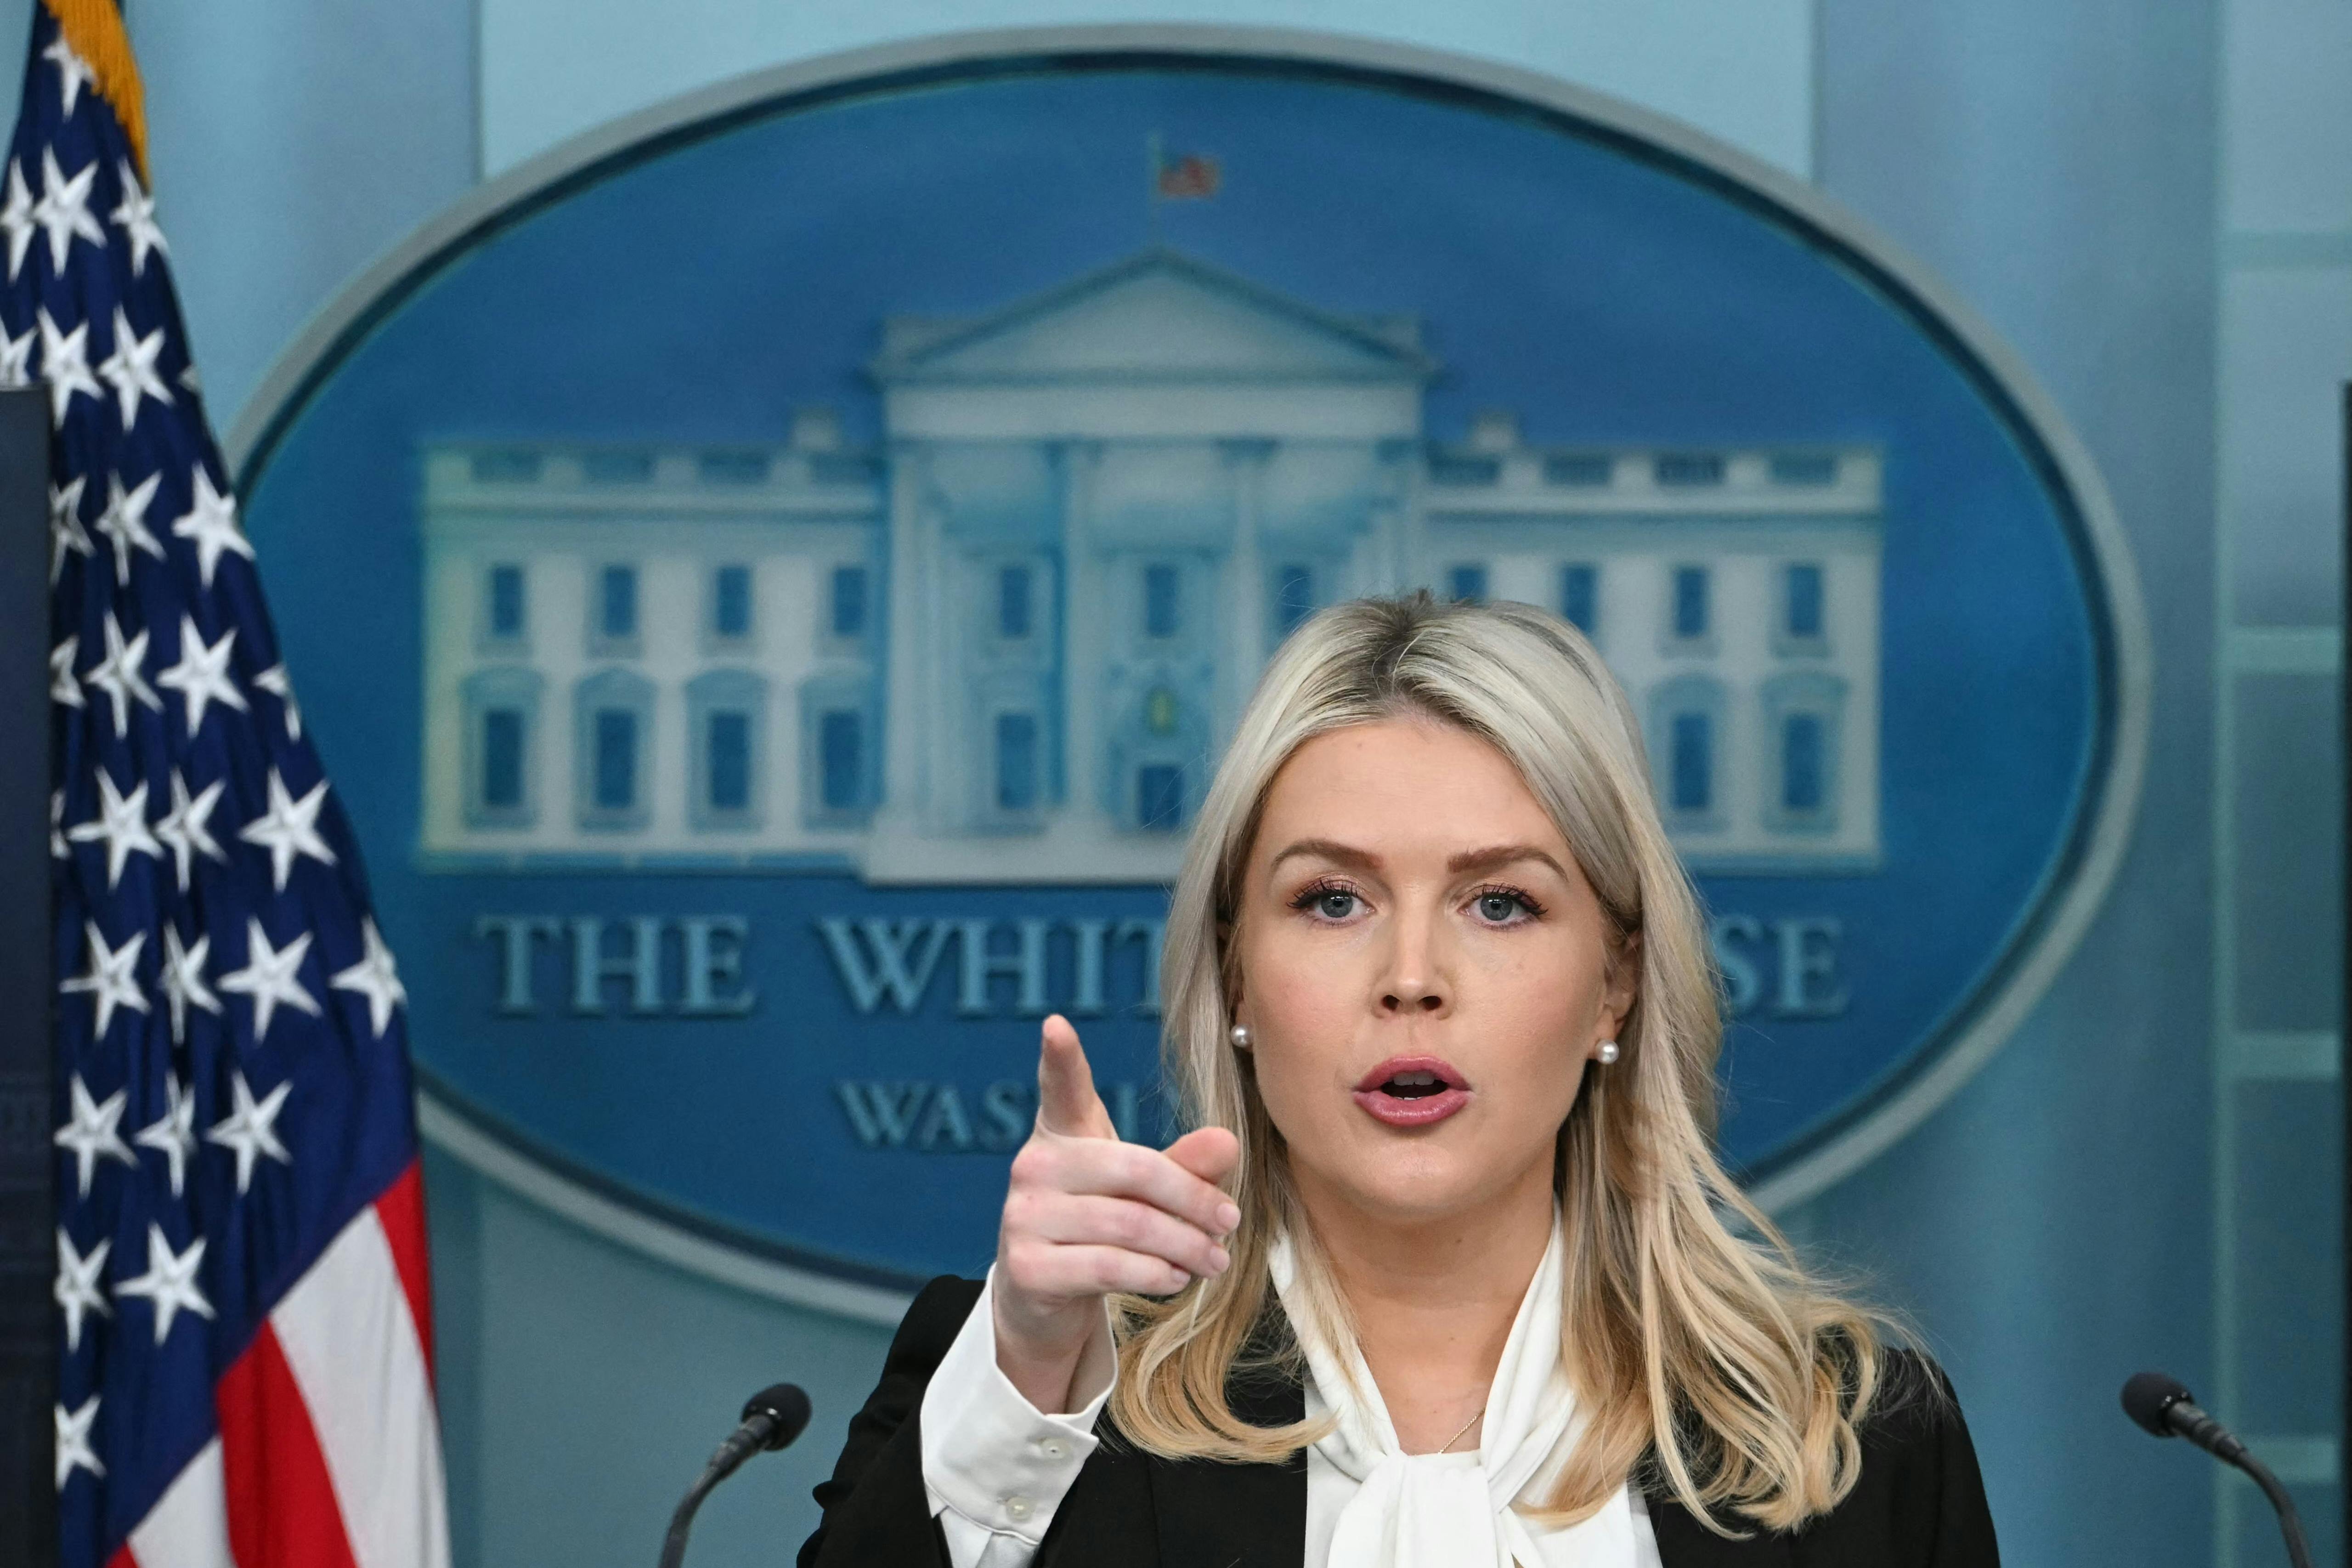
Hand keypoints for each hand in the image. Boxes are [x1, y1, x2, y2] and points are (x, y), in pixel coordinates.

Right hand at [991, 1013, 1241, 1412]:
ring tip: (1216, 1258)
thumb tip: (1229, 1142)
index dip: (1060, 1057)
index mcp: (1062, 1132)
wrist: (1045, 1296)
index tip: (1056, 1025)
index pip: (1061, 1089)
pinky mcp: (1026, 1266)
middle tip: (1231, 1221)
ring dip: (1187, 1245)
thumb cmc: (1100, 1224)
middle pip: (1135, 1170)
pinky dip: (1155, 1274)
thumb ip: (1184, 1164)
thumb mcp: (1142, 1189)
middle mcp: (1035, 1166)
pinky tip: (1177, 1277)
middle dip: (1195, 1199)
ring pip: (1130, 1224)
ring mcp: (1023, 1215)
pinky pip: (1109, 1266)